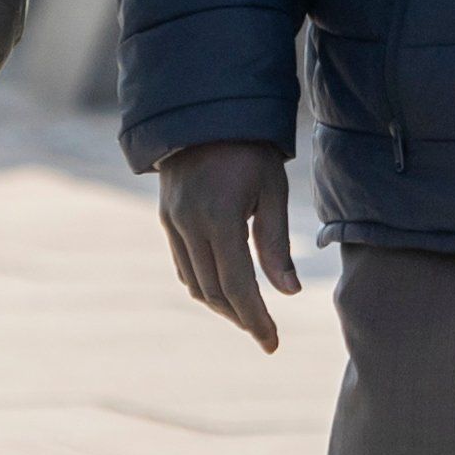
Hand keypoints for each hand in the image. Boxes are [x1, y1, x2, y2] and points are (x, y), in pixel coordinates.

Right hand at [157, 139, 299, 351]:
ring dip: (221, 305)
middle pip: (214, 292)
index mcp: (220, 219)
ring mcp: (172, 222)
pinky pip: (183, 265)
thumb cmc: (250, 148)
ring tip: (249, 315)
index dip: (256, 319)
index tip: (272, 344)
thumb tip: (288, 293)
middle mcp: (189, 225)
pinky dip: (203, 284)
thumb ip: (276, 244)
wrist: (204, 110)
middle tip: (265, 334)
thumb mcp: (272, 191)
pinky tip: (224, 288)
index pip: (239, 286)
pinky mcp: (166, 218)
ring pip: (194, 283)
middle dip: (240, 317)